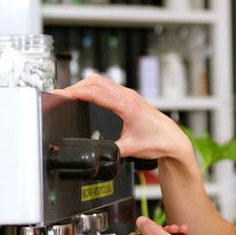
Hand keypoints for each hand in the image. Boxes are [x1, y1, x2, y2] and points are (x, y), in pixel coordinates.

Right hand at [54, 75, 190, 159]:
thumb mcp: (131, 149)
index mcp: (127, 106)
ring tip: (71, 94)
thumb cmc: (158, 141)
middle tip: (62, 95)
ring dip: (85, 85)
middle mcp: (128, 96)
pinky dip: (94, 87)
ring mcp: (129, 95)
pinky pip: (108, 85)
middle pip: (96, 82)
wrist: (173, 139)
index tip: (63, 95)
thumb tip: (97, 153)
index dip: (76, 92)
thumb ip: (112, 150)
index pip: (96, 93)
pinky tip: (88, 94)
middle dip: (76, 86)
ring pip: (102, 81)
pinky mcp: (130, 97)